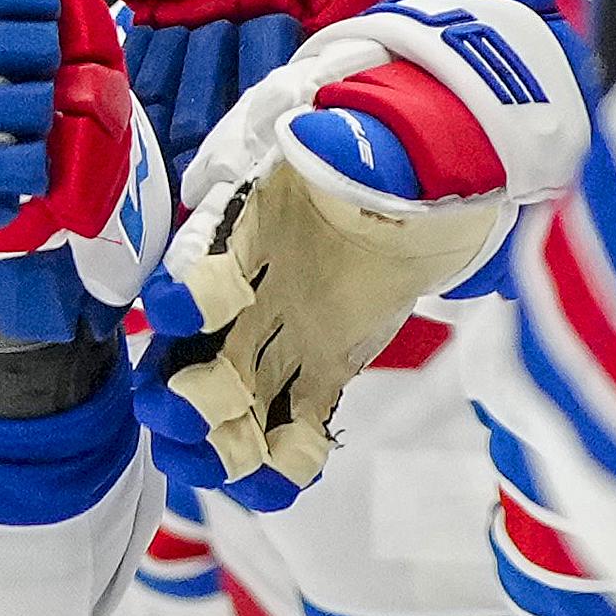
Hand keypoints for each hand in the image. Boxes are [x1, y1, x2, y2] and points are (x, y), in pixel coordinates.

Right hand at [139, 0, 587, 510]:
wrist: (437, 173)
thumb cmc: (393, 144)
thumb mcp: (374, 135)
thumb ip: (350, 142)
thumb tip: (327, 140)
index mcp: (251, 218)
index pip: (203, 257)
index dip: (186, 287)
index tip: (184, 310)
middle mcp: (255, 282)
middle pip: (195, 348)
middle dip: (178, 391)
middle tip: (186, 419)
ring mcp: (287, 328)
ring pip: (233, 396)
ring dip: (219, 440)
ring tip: (229, 472)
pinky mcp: (328, 362)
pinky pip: (294, 417)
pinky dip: (286, 455)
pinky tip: (290, 480)